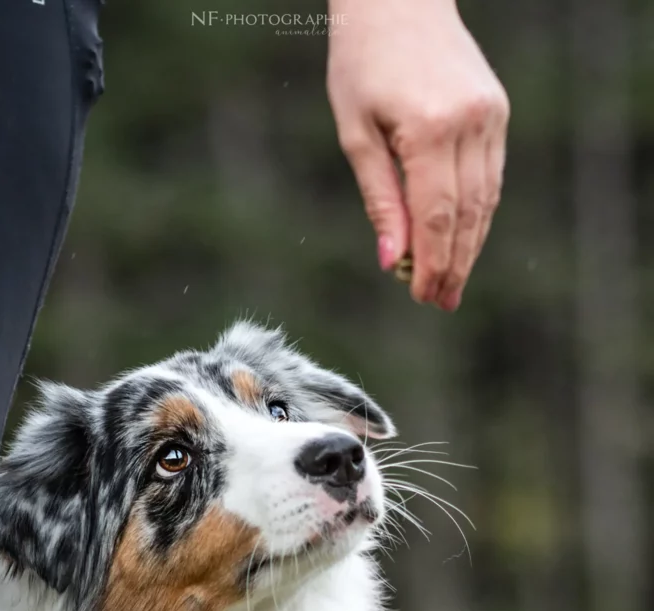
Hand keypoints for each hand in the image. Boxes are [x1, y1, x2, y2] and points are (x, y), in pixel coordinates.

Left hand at [327, 0, 508, 309]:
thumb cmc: (362, 63)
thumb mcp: (356, 133)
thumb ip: (379, 200)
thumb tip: (392, 261)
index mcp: (430, 129)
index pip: (438, 217)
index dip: (434, 264)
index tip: (424, 298)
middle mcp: (470, 123)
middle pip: (467, 215)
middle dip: (454, 265)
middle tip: (441, 303)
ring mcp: (490, 116)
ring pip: (485, 200)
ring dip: (470, 246)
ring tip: (452, 283)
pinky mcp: (497, 111)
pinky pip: (491, 176)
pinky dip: (477, 213)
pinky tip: (462, 240)